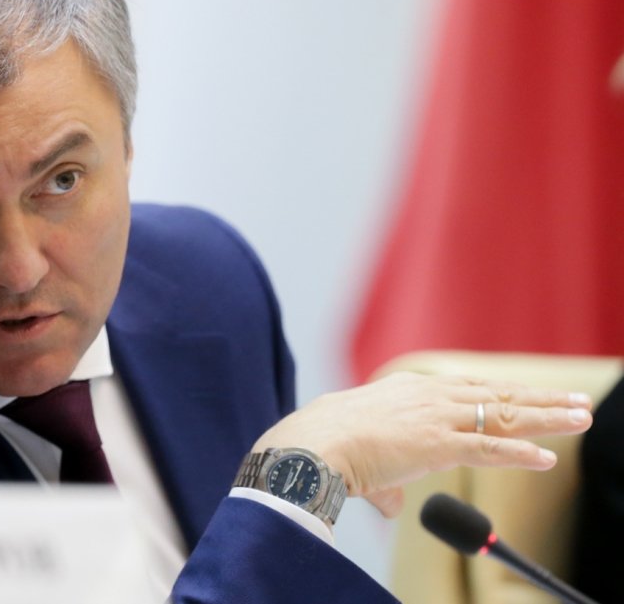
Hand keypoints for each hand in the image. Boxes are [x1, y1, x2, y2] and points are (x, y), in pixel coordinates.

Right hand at [251, 371, 592, 516]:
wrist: (313, 440)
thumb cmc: (327, 443)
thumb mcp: (362, 455)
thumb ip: (384, 481)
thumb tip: (390, 505)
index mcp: (411, 389)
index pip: (470, 389)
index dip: (505, 393)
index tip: (531, 393)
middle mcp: (430, 395)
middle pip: (497, 394)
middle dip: (540, 397)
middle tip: (575, 399)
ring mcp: (436, 417)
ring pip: (503, 415)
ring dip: (546, 417)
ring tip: (580, 417)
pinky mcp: (438, 444)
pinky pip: (489, 449)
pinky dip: (520, 453)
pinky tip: (547, 458)